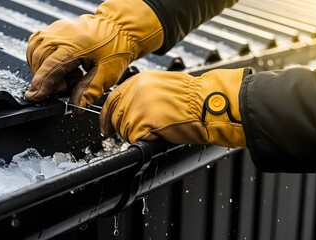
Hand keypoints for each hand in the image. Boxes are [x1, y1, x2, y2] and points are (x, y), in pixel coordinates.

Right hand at [25, 0, 162, 112]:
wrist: (120, 29)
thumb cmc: (116, 48)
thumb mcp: (106, 74)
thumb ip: (89, 91)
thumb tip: (76, 106)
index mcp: (74, 46)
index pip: (50, 67)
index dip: (42, 85)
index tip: (35, 97)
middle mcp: (62, 34)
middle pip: (40, 58)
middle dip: (44, 78)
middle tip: (62, 88)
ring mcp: (57, 29)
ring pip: (35, 49)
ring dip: (40, 67)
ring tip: (60, 77)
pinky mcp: (56, 29)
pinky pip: (38, 42)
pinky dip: (40, 56)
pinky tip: (52, 65)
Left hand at [100, 68, 251, 146]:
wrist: (209, 104)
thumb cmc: (194, 98)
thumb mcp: (163, 85)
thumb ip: (142, 92)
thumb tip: (128, 106)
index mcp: (139, 80)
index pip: (112, 99)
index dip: (107, 116)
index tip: (106, 127)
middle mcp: (136, 90)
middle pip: (116, 117)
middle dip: (123, 128)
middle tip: (139, 132)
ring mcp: (139, 106)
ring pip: (125, 130)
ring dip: (137, 134)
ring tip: (157, 129)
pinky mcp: (145, 121)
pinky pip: (135, 138)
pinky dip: (146, 140)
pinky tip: (160, 133)